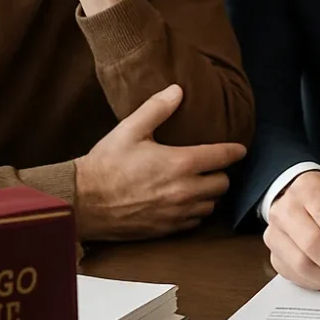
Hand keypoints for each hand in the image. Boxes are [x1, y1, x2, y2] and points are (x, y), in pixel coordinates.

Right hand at [74, 84, 247, 240]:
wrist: (80, 202)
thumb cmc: (104, 165)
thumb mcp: (130, 129)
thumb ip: (157, 108)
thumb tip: (178, 90)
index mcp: (180, 164)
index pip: (223, 157)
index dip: (235, 151)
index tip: (239, 149)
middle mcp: (184, 191)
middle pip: (222, 184)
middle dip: (220, 173)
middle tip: (211, 166)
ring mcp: (176, 213)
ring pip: (210, 205)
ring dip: (208, 194)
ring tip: (198, 183)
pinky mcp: (165, 229)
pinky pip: (194, 222)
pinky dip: (194, 212)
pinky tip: (184, 202)